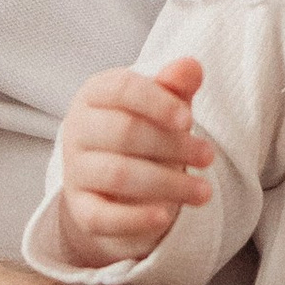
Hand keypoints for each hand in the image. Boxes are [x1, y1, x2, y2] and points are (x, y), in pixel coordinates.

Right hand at [58, 57, 213, 267]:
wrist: (113, 186)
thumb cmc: (144, 133)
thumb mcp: (162, 107)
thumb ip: (175, 86)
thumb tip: (191, 67)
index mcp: (96, 94)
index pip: (122, 89)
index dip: (157, 102)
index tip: (188, 120)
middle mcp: (78, 129)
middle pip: (124, 132)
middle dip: (173, 145)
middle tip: (208, 157)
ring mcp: (75, 171)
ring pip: (119, 175)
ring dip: (168, 184)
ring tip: (204, 192)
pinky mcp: (80, 209)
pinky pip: (101, 216)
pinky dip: (135, 218)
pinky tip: (165, 217)